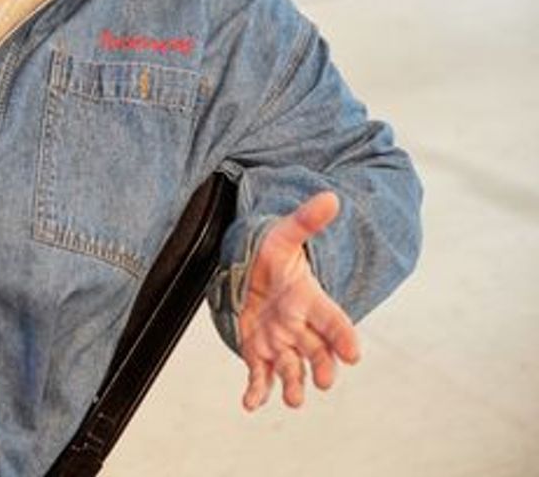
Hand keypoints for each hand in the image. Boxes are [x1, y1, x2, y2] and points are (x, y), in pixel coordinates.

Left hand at [238, 191, 359, 410]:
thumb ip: (307, 221)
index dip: (344, 337)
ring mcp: (279, 341)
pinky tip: (250, 404)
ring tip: (293, 400)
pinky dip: (256, 391)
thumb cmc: (269, 252)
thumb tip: (332, 197)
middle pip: (317, 351)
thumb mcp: (284, 234)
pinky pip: (259, 375)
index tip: (354, 354)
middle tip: (325, 381)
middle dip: (323, 367)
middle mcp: (298, 326)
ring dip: (293, 385)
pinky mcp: (257, 352)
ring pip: (292, 369)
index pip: (333, 320)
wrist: (247, 269)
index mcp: (308, 300)